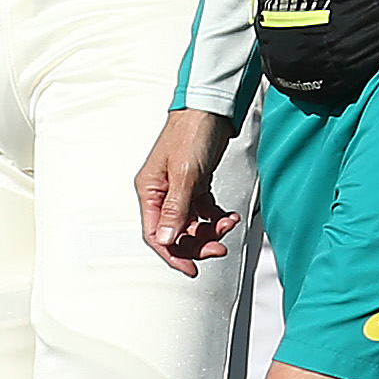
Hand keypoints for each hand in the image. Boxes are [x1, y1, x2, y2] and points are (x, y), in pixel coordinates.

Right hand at [136, 108, 240, 277]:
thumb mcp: (185, 175)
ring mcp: (179, 190)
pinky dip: (217, 217)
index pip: (155, 234)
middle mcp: (161, 193)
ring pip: (192, 224)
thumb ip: (175, 210)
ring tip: (228, 223)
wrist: (211, 109)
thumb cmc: (191, 133)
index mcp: (150, 191)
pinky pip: (204, 211)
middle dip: (198, 243)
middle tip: (219, 247)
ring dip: (211, 229)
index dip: (173, 254)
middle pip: (176, 233)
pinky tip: (229, 215)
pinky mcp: (195, 184)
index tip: (191, 269)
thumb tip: (165, 239)